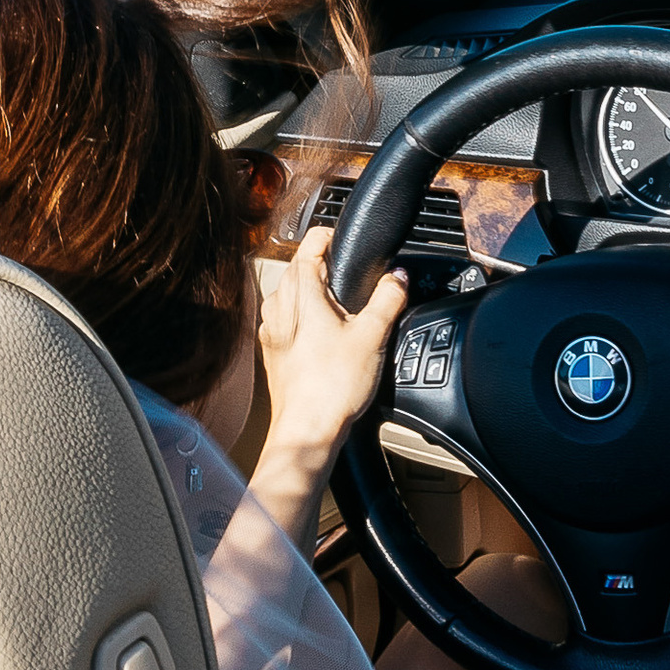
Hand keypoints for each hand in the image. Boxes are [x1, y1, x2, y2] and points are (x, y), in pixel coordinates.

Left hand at [250, 229, 407, 539]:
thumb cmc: (332, 387)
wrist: (305, 432)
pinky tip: (317, 331)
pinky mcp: (271, 352)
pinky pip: (282, 318)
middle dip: (319, 261)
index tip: (344, 238)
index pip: (309, 245)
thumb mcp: (372, 337)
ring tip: (333, 298)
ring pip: (285, 293)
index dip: (329, 236)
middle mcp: (279, 308)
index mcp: (300, 295)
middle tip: (345, 268)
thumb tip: (399, 277)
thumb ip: (388, 300)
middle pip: (295, 267)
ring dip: (307, 288)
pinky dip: (299, 314)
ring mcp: (271, 331)